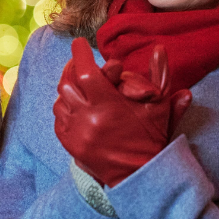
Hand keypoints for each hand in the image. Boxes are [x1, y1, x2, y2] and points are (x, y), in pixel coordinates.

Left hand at [53, 38, 190, 187]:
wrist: (140, 174)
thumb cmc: (151, 138)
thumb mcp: (158, 106)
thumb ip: (159, 75)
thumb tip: (158, 48)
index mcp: (108, 106)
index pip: (85, 72)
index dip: (80, 54)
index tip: (79, 43)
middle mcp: (88, 119)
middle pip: (67, 84)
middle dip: (71, 70)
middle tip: (77, 62)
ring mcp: (76, 133)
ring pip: (60, 101)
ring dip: (68, 89)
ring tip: (75, 81)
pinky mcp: (70, 144)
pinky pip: (59, 119)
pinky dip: (65, 108)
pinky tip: (73, 103)